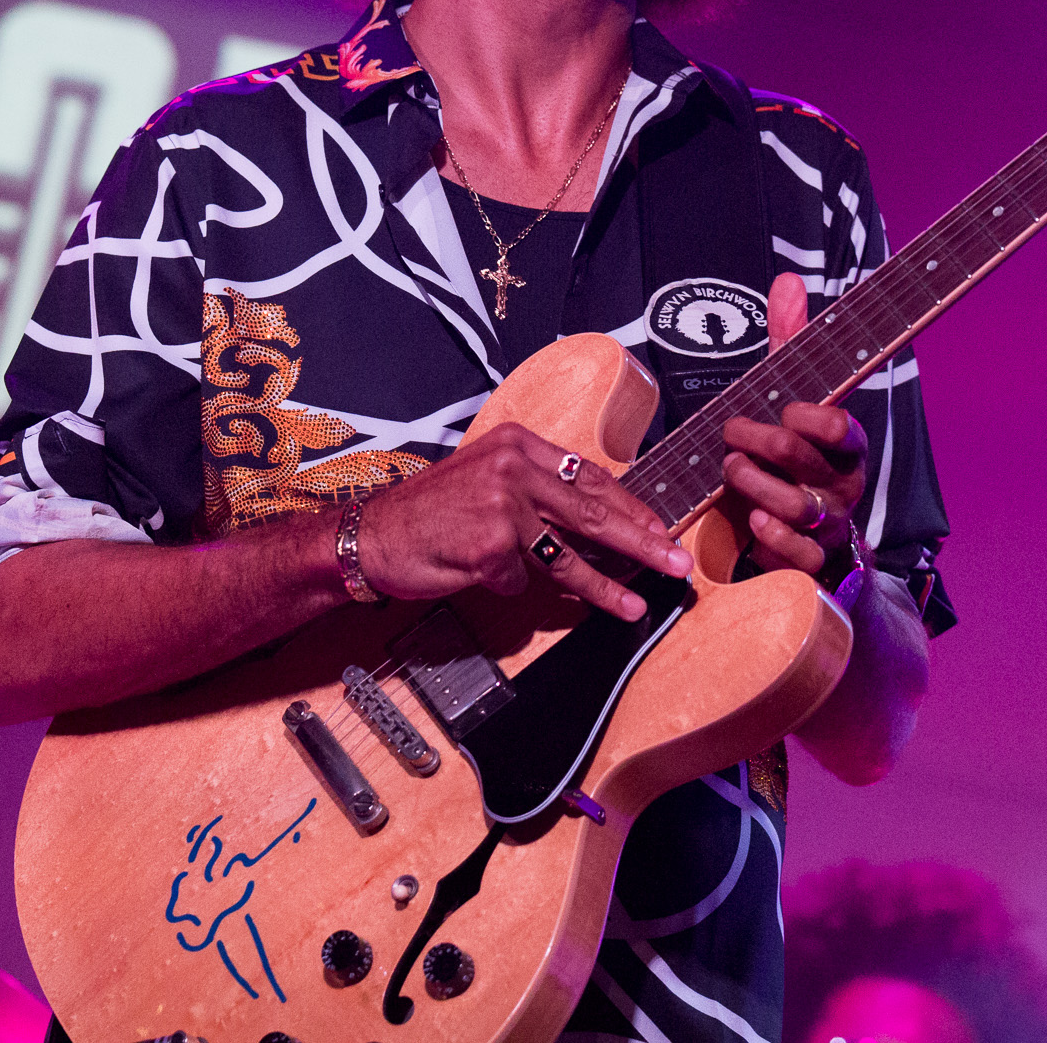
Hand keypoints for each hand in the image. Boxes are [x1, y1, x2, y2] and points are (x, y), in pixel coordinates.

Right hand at [351, 422, 690, 620]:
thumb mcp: (486, 477)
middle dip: (641, 542)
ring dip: (607, 585)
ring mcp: (503, 506)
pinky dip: (507, 587)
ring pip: (568, 555)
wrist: (371, 533)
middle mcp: (514, 468)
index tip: (660, 527)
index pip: (591, 477)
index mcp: (519, 444)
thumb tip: (596, 518)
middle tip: (675, 561)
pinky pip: (518, 581)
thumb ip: (536, 490)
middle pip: (593, 512)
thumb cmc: (430, 512)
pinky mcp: (489, 545)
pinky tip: (488, 579)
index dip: (630, 507)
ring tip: (637, 603)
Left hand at [721, 272, 867, 575]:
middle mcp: (843, 482)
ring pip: (792, 503)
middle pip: (798, 455)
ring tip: (731, 470)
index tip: (783, 410)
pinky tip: (751, 521)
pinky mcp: (812, 560)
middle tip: (731, 433)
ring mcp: (829, 523)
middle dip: (754, 439)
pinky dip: (769, 535)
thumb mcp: (796, 399)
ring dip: (750, 482)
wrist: (823, 540)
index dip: (805, 416)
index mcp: (848, 443)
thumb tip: (787, 280)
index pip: (838, 425)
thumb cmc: (802, 456)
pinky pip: (795, 552)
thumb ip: (792, 344)